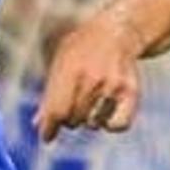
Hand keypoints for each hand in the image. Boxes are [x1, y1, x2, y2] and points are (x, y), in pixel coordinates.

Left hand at [33, 13, 145, 142]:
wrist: (117, 32)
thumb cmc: (82, 50)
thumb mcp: (60, 62)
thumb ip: (49, 93)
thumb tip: (38, 124)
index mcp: (70, 69)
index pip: (57, 110)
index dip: (49, 127)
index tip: (46, 137)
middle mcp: (93, 78)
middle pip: (73, 120)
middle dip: (69, 118)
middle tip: (74, 104)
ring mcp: (113, 86)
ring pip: (93, 124)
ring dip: (89, 119)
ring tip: (92, 100)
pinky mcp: (131, 92)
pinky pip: (118, 125)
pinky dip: (110, 125)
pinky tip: (106, 114)